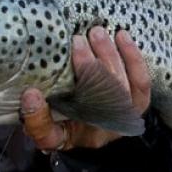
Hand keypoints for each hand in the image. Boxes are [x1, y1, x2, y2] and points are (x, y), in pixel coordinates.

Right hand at [20, 27, 150, 150]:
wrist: (97, 120)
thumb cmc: (71, 120)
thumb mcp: (48, 127)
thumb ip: (36, 119)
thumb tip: (30, 95)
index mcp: (72, 138)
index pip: (50, 134)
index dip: (39, 116)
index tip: (30, 92)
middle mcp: (102, 130)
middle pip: (93, 101)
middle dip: (87, 67)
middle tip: (77, 41)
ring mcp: (127, 115)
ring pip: (122, 85)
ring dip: (109, 56)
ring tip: (97, 33)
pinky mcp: (140, 100)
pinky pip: (141, 79)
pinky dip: (132, 57)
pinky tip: (122, 36)